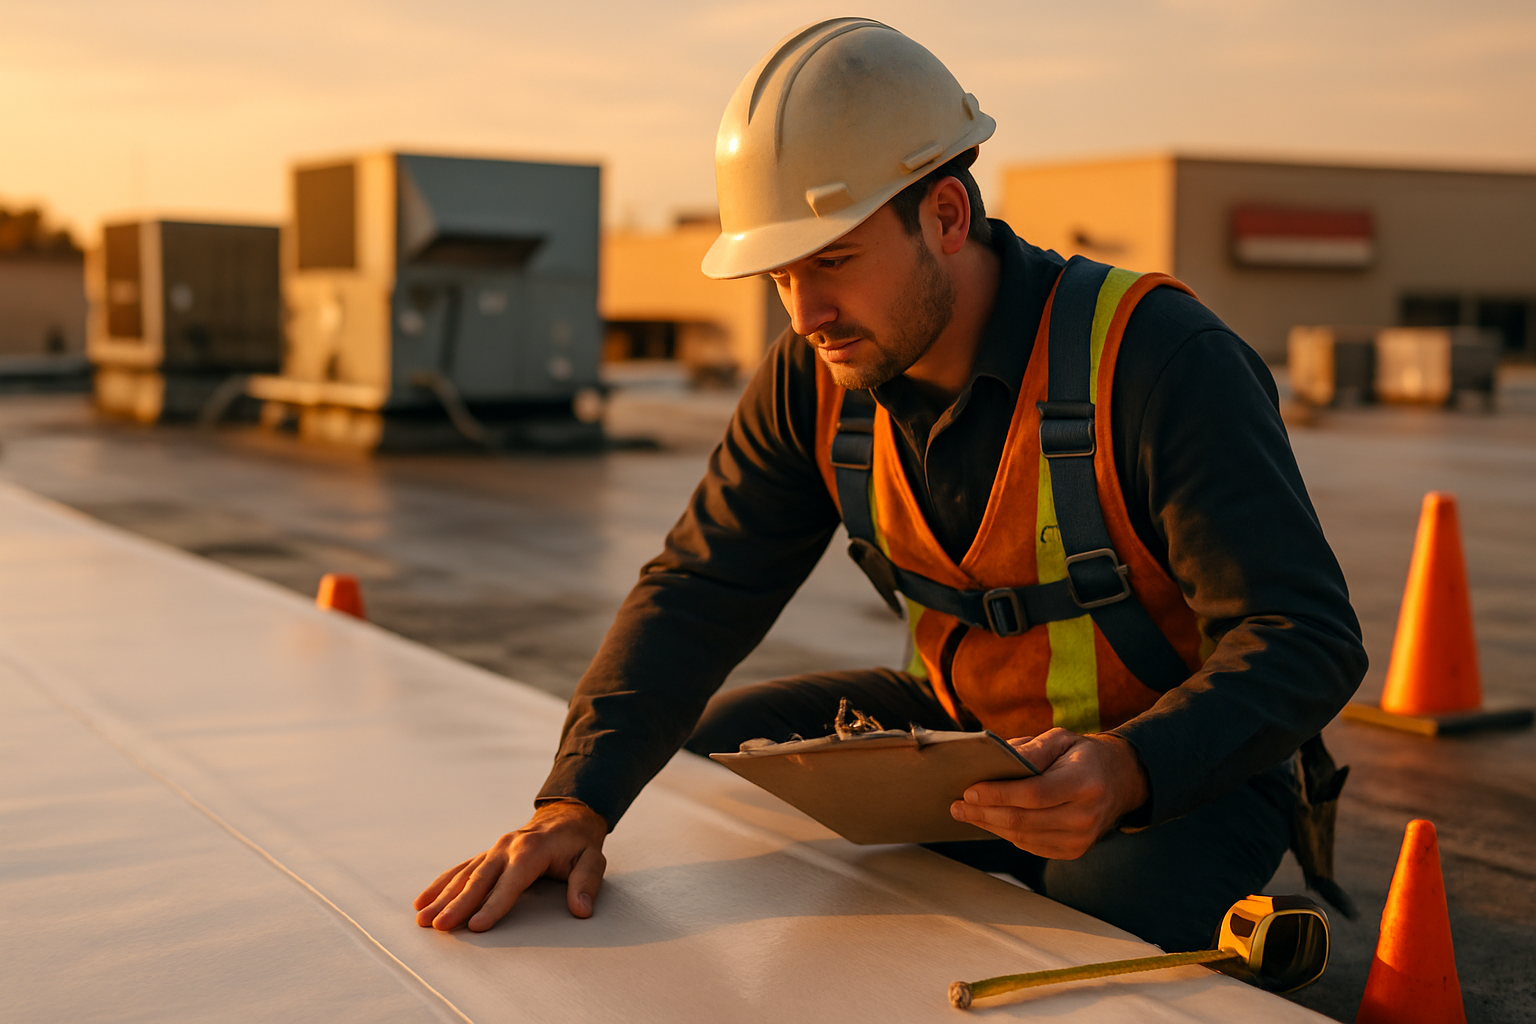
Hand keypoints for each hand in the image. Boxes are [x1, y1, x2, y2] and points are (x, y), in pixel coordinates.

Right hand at [413, 801, 608, 931]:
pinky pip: (460, 869)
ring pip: (463, 875)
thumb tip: (582, 910)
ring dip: (442, 897)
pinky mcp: (486, 854)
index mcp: (532, 850)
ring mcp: (493, 849)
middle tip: (439, 926)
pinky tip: (423, 900)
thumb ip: (586, 883)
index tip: (477, 925)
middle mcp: (507, 848)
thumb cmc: (579, 843)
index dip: (494, 905)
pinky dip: (440, 884)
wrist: (567, 816)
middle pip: (479, 879)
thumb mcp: (592, 860)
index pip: (510, 883)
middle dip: (458, 904)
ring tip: (422, 918)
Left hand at [949, 729, 1148, 858]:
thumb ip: (1032, 748)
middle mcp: (1086, 815)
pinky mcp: (1074, 851)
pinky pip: (1031, 846)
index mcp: (1084, 783)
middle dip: (984, 814)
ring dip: (990, 826)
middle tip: (956, 806)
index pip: (1034, 794)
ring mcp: (1081, 839)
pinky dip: (1007, 834)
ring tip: (965, 813)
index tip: (969, 792)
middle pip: (1024, 820)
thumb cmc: (1083, 756)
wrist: (1120, 781)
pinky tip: (990, 822)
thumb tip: (997, 761)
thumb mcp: (1062, 738)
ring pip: (1023, 837)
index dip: (998, 795)